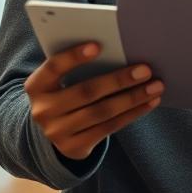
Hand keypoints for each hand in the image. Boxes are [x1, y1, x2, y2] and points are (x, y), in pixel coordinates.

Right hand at [24, 42, 162, 160]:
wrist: (53, 129)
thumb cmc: (66, 92)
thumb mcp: (62, 80)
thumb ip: (80, 67)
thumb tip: (122, 52)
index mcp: (36, 86)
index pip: (53, 67)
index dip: (74, 57)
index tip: (99, 45)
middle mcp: (43, 110)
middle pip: (86, 92)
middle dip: (119, 80)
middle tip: (146, 69)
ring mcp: (57, 132)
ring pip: (102, 112)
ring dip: (133, 98)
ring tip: (156, 86)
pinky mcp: (74, 147)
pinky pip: (109, 127)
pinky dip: (132, 113)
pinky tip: (150, 102)